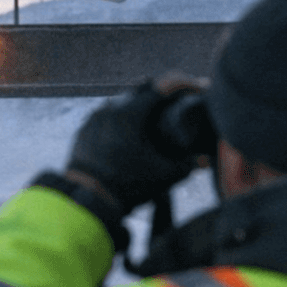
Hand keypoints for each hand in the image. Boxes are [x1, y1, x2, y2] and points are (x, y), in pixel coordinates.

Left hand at [64, 77, 203, 214]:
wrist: (87, 202)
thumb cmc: (127, 187)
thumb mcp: (164, 176)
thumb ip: (187, 166)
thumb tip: (202, 161)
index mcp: (131, 113)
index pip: (163, 86)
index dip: (185, 84)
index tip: (198, 88)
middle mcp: (110, 109)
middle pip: (142, 88)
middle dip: (162, 90)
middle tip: (177, 99)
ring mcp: (94, 118)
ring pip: (121, 100)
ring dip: (139, 103)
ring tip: (153, 113)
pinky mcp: (84, 130)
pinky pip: (105, 116)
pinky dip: (120, 117)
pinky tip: (128, 128)